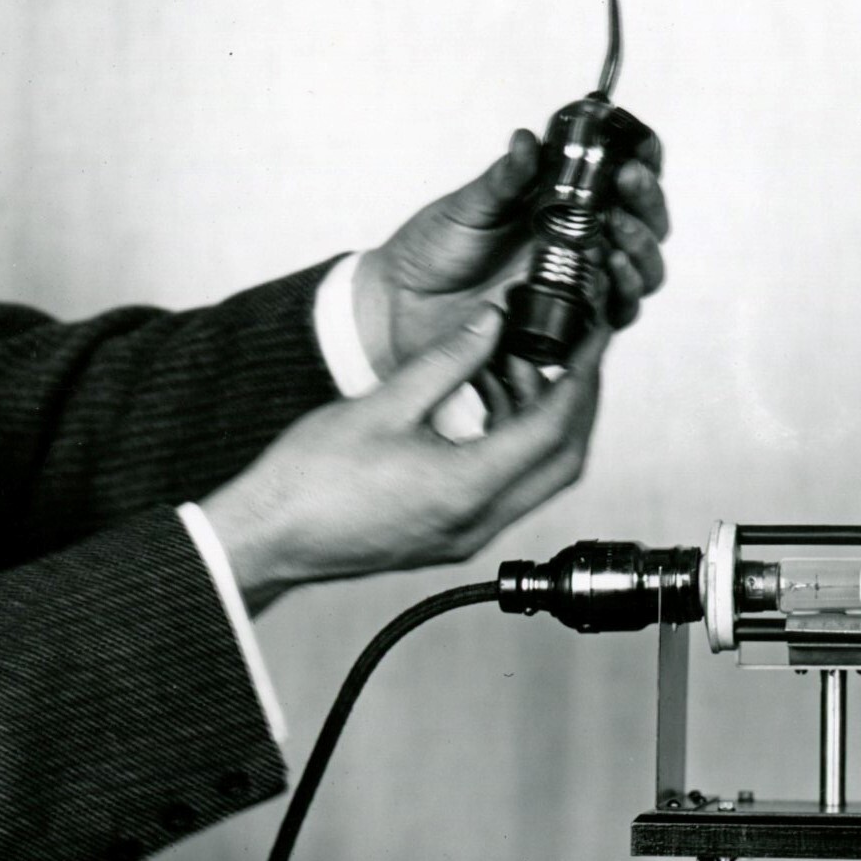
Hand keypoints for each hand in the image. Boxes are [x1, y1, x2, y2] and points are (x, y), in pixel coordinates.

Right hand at [201, 313, 609, 609]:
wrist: (267, 537)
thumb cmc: (308, 481)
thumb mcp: (384, 403)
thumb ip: (447, 360)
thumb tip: (492, 322)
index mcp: (465, 488)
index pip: (554, 428)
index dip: (581, 376)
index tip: (593, 339)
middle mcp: (477, 520)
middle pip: (563, 460)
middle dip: (577, 401)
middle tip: (576, 351)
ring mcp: (467, 533)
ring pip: (537, 476)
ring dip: (543, 421)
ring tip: (527, 365)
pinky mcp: (452, 533)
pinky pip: (506, 487)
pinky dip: (514, 443)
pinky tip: (494, 402)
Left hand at [349, 121, 667, 406]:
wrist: (401, 306)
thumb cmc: (433, 251)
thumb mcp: (468, 207)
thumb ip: (505, 179)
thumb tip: (528, 139)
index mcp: (563, 205)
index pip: (621, 183)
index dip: (641, 164)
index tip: (637, 152)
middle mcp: (581, 244)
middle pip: (645, 226)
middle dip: (647, 203)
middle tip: (629, 182)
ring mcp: (579, 285)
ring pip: (640, 271)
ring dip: (641, 248)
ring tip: (620, 229)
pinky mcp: (571, 324)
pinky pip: (615, 314)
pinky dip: (622, 292)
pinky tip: (609, 269)